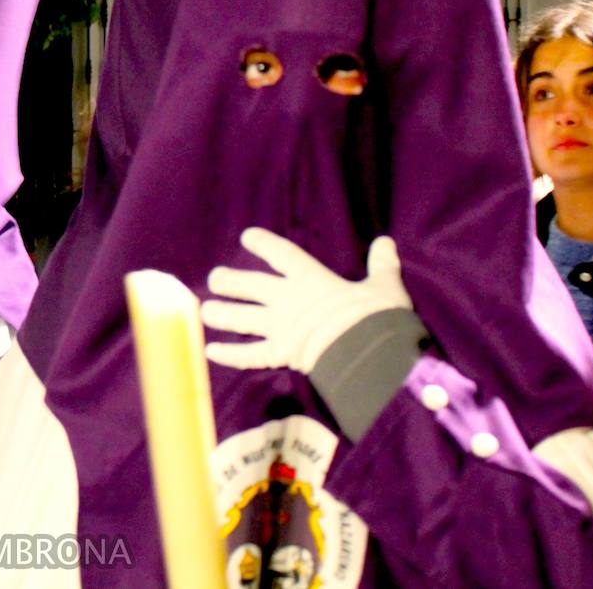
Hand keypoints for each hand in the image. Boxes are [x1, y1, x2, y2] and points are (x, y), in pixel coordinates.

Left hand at [202, 229, 409, 374]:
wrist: (369, 352)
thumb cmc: (378, 318)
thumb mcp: (385, 287)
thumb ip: (382, 265)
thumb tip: (386, 242)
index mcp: (311, 279)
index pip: (282, 254)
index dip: (263, 243)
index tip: (246, 237)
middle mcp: (288, 300)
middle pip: (250, 286)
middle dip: (229, 281)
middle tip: (214, 278)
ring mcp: (281, 327)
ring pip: (241, 318)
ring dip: (221, 315)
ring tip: (206, 311)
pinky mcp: (280, 354)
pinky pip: (248, 355)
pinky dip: (229, 355)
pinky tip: (210, 352)